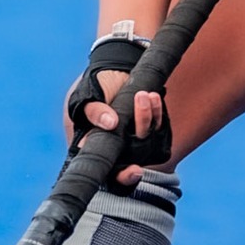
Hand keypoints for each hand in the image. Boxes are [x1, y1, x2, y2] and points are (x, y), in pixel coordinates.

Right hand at [63, 37, 169, 181]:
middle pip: (133, 162)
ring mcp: (134, 138)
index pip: (108, 173)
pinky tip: (153, 98)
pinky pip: (159, 128)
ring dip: (147, 119)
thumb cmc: (94, 86)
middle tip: (142, 137)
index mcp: (95, 148)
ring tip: (144, 96)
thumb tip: (110, 124)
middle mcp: (117, 148)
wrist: (114, 67)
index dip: (122, 177)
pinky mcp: (150, 126)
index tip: (135, 170)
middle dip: (140, 150)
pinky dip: (158, 114)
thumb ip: (93, 111)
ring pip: (147, 141)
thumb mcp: (84, 98)